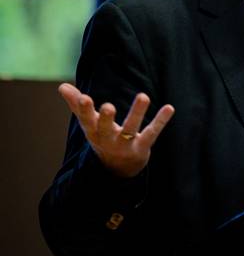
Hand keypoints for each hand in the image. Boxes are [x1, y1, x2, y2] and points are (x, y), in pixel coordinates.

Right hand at [58, 83, 174, 178]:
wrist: (116, 169)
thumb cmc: (101, 138)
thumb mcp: (88, 124)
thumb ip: (77, 104)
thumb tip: (62, 85)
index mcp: (93, 131)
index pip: (86, 120)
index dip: (84, 110)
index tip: (84, 97)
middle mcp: (107, 139)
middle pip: (105, 128)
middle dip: (106, 118)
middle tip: (108, 106)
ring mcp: (125, 144)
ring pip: (131, 128)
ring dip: (137, 113)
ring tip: (143, 96)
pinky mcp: (142, 147)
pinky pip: (151, 133)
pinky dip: (160, 120)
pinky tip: (169, 107)